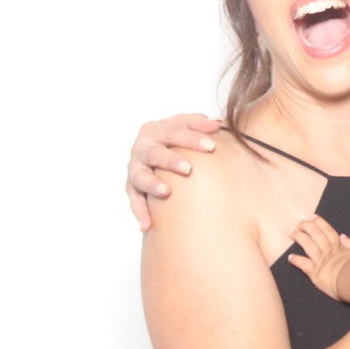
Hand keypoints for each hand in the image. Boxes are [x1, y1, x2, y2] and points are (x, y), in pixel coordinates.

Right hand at [126, 114, 220, 229]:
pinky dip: (139, 212)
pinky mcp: (132, 187)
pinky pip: (134, 200)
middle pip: (155, 153)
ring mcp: (135, 168)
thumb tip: (217, 123)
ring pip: (140, 177)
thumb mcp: (184, 126)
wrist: (153, 151)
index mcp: (155, 130)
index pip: (174, 132)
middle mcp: (142, 148)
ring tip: (166, 192)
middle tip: (188, 168)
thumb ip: (199, 124)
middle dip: (171, 160)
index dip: (192, 138)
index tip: (211, 146)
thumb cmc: (173, 138)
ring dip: (152, 184)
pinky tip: (146, 225)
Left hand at [288, 216, 349, 299]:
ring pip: (308, 245)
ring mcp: (321, 261)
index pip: (328, 231)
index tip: (313, 217)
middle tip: (299, 222)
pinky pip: (303, 264)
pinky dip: (296, 260)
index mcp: (338, 247)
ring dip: (300, 238)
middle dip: (307, 227)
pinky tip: (290, 257)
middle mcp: (328, 251)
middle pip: (316, 235)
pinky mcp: (315, 273)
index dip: (320, 223)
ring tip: (292, 232)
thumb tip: (343, 236)